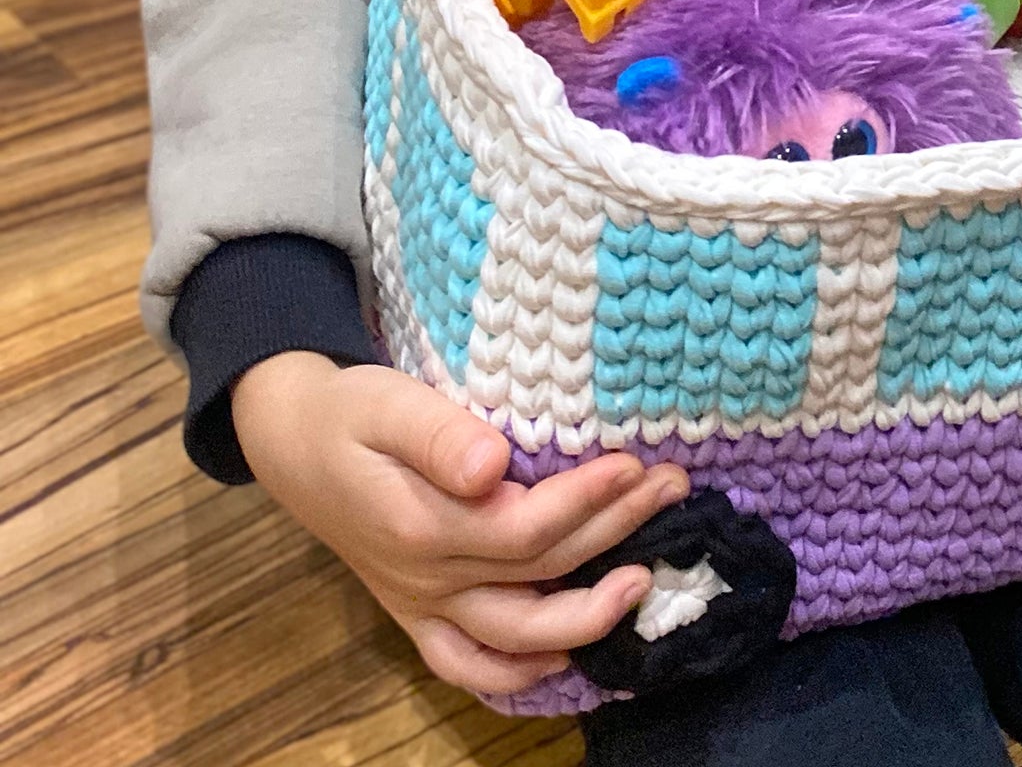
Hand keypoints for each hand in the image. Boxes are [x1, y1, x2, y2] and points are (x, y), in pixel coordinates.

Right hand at [234, 353, 688, 696]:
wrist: (293, 443)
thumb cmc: (351, 412)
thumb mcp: (388, 405)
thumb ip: (439, 436)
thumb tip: (492, 466)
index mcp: (423, 524)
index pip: (524, 526)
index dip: (586, 500)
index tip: (636, 464)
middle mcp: (427, 576)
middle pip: (536, 571)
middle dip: (614, 532)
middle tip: (673, 489)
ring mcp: (422, 602)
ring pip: (512, 633)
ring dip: (583, 616)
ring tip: (644, 579)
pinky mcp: (417, 612)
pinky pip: (465, 664)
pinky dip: (513, 673)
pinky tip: (564, 655)